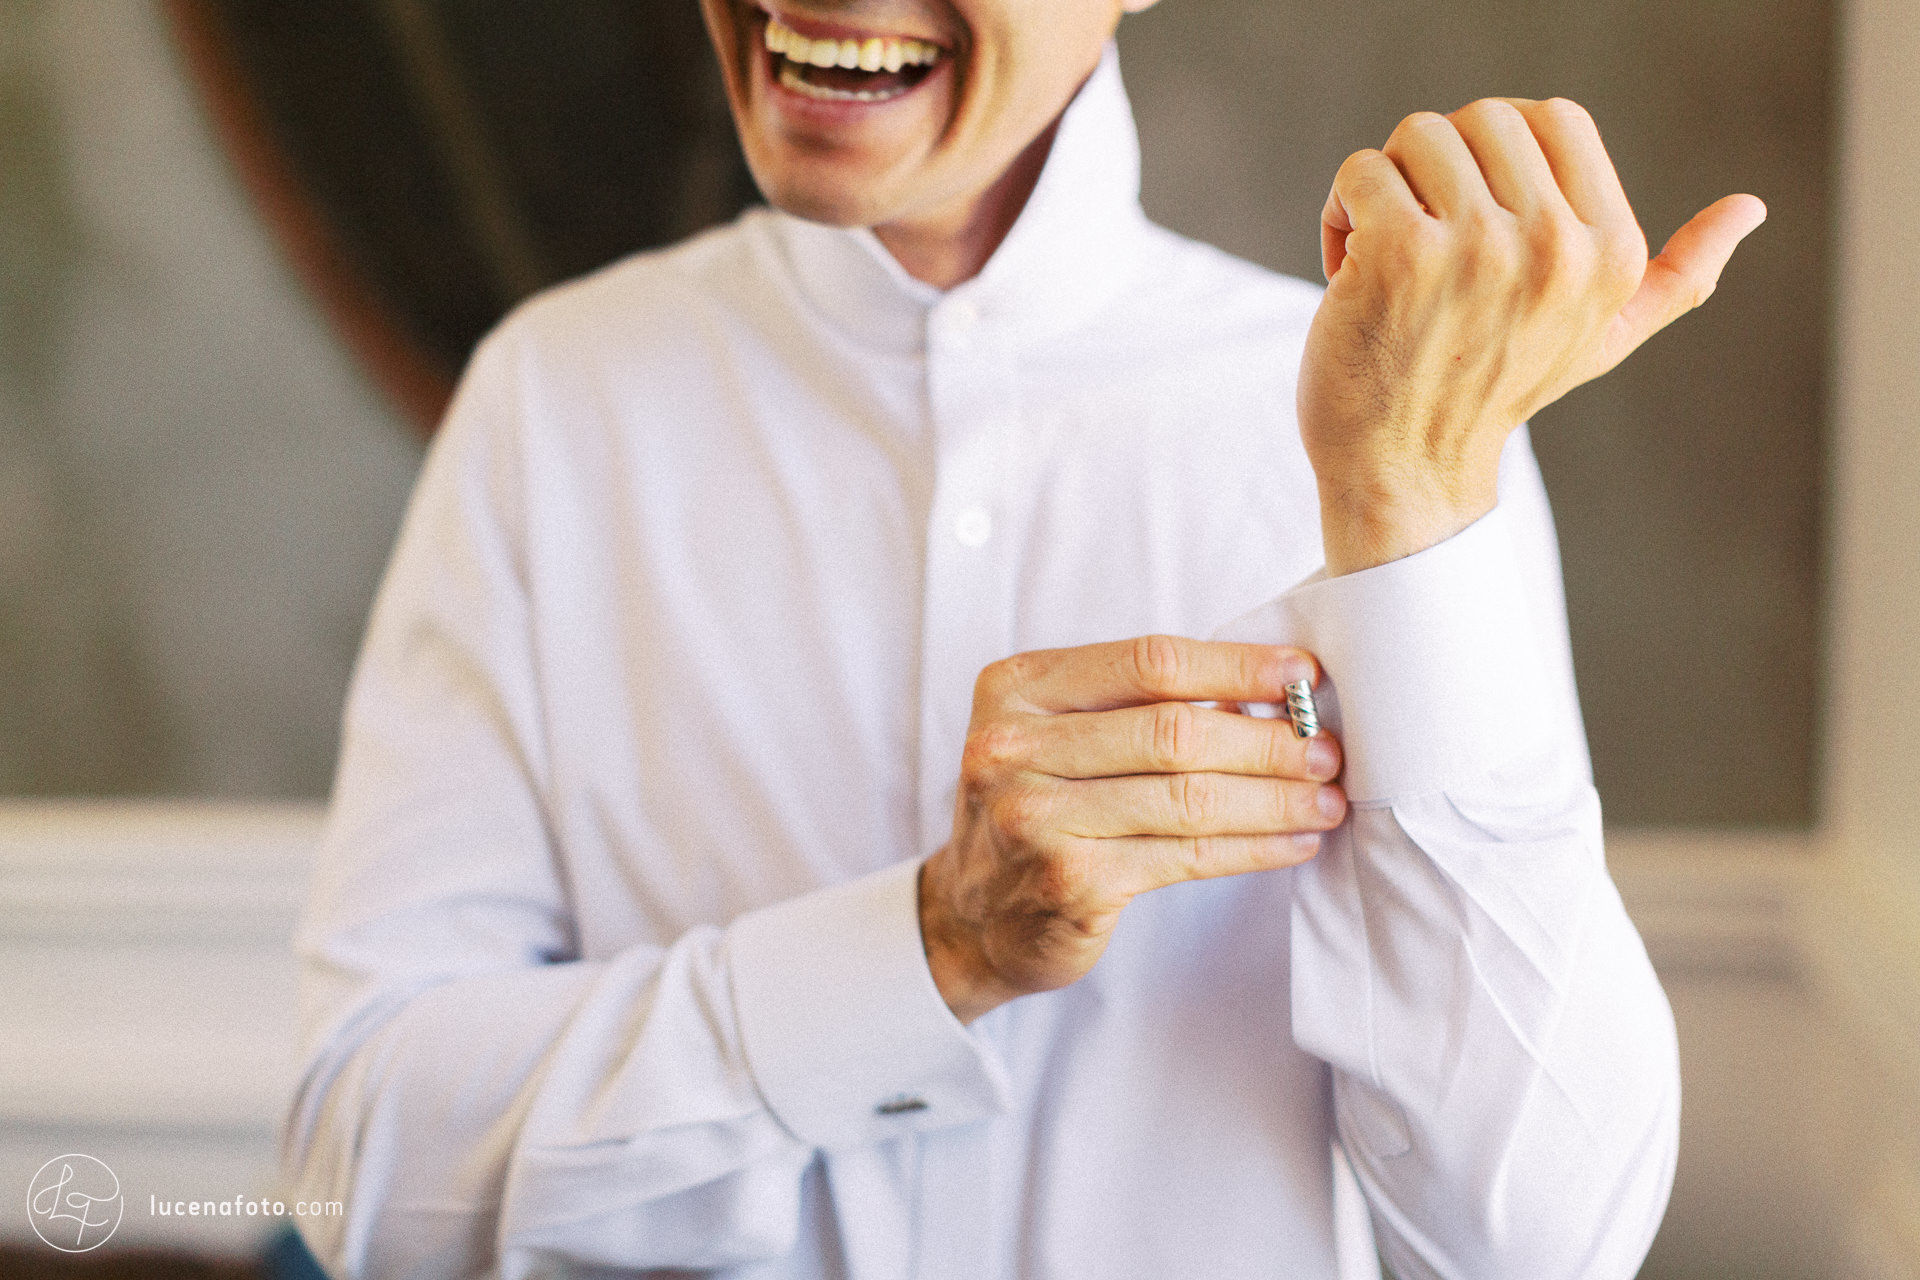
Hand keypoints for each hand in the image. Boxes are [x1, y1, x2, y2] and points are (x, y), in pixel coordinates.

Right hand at [919, 635, 1346, 1022]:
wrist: (974, 913)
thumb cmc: (1038, 807)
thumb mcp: (1057, 733)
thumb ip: (1135, 705)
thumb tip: (1269, 692)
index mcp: (1016, 687)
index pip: (1147, 663)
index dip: (1235, 665)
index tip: (1301, 676)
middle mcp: (1013, 748)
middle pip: (1173, 732)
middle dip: (1266, 740)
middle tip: (1326, 749)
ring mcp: (1035, 818)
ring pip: (1188, 798)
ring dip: (1273, 798)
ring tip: (1325, 799)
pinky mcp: (1070, 882)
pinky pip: (1187, 856)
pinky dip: (1253, 848)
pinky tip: (1292, 842)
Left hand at [1298, 97, 1767, 574]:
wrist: (1404, 468)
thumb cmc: (1493, 392)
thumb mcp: (1603, 338)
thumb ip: (1677, 276)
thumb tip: (1751, 207)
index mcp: (1613, 251)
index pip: (1551, 116)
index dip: (1495, 157)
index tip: (1476, 223)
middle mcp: (1558, 245)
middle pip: (1480, 117)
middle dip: (1438, 173)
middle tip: (1425, 248)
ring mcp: (1479, 246)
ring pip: (1417, 136)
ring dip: (1387, 192)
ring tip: (1388, 262)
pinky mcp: (1401, 251)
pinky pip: (1361, 171)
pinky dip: (1340, 215)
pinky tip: (1349, 275)